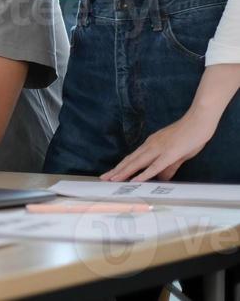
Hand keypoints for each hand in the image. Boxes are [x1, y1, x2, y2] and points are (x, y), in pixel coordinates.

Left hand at [103, 113, 217, 181]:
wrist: (199, 121)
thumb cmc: (190, 136)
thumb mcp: (177, 155)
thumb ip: (169, 167)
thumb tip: (163, 178)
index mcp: (151, 144)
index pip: (133, 158)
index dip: (121, 166)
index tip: (111, 173)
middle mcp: (150, 146)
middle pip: (130, 160)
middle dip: (116, 170)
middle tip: (103, 178)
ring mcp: (159, 149)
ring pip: (137, 163)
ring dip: (124, 172)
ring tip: (112, 180)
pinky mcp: (169, 153)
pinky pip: (154, 166)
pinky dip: (144, 174)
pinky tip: (135, 180)